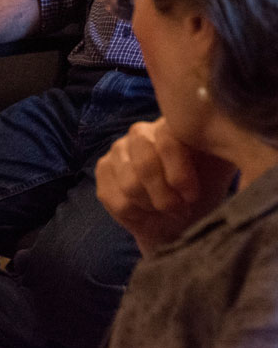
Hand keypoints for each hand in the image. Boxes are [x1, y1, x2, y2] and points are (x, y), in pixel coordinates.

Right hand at [95, 118, 235, 255]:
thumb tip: (243, 153)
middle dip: (164, 197)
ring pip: (130, 185)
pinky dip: (136, 214)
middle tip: (180, 210)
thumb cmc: (203, 192)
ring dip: (151, 206)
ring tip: (166, 211)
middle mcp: (141, 133)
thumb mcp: (221, 175)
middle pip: (145, 165)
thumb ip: (232, 159)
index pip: (168, 143)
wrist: (178, 220)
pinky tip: (146, 212)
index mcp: (172, 127)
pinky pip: (116, 199)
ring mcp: (118, 150)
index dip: (180, 175)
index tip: (192, 197)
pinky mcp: (103, 170)